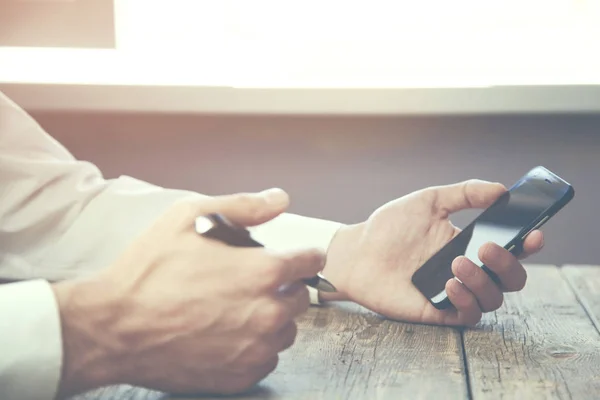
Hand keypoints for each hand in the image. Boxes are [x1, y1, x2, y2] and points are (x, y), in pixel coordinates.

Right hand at [52, 189, 324, 396]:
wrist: (114, 327)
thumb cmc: (149, 270)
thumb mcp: (190, 217)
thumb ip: (244, 206)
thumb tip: (281, 198)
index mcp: (263, 272)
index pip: (312, 261)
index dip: (302, 255)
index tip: (291, 258)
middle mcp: (268, 313)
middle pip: (300, 297)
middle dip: (283, 287)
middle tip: (249, 283)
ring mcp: (255, 349)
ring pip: (285, 330)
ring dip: (271, 319)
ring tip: (236, 310)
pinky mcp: (240, 376)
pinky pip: (266, 359)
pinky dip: (254, 347)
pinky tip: (226, 335)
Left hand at [321, 180, 543, 325]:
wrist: (357, 253)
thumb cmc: (390, 227)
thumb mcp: (428, 201)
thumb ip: (464, 193)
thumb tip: (502, 190)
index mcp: (470, 244)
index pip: (510, 248)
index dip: (528, 244)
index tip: (533, 233)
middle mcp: (467, 270)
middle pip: (511, 279)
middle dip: (508, 264)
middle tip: (487, 246)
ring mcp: (454, 292)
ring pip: (493, 299)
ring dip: (484, 281)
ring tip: (458, 262)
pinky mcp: (438, 311)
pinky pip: (468, 315)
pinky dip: (467, 301)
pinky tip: (450, 283)